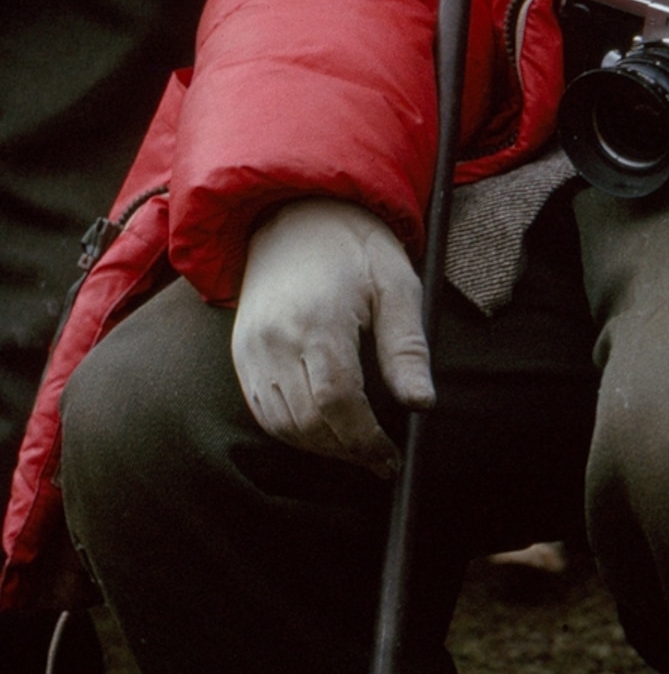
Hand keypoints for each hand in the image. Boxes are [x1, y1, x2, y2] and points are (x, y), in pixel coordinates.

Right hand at [231, 199, 433, 475]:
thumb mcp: (397, 285)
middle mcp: (274, 339)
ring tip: (357, 450)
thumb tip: (423, 404)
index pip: (337, 401)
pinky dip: (293, 431)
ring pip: (280, 424)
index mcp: (317, 320)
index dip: (365, 439)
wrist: (296, 212)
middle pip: (306, 422)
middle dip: (346, 451)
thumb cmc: (355, 246)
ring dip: (319, 447)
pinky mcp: (240, 353)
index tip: (390, 458)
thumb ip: (406, 348)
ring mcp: (251, 349)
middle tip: (379, 461)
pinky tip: (324, 431)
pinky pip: (263, 410)